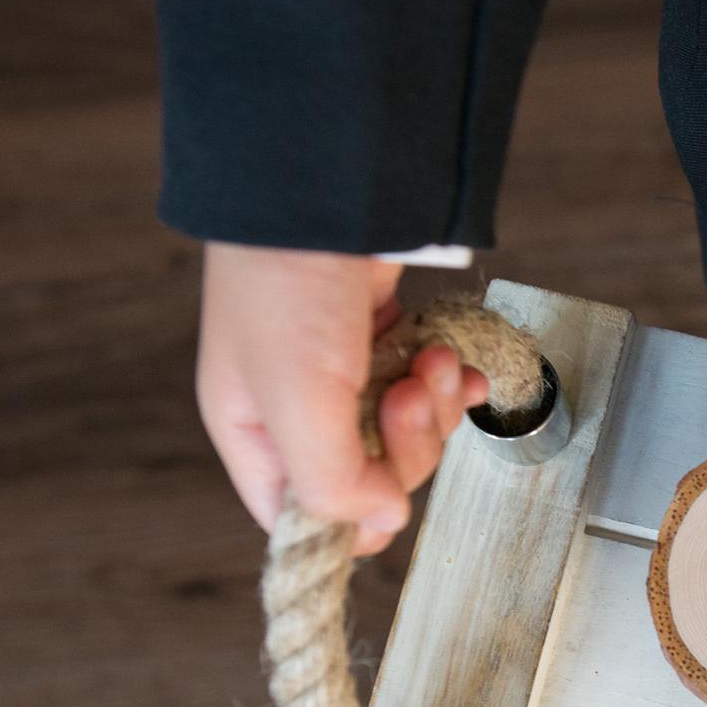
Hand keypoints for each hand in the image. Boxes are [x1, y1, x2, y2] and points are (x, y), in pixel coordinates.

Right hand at [194, 242, 489, 554]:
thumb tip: (381, 520)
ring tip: (430, 360)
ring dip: (433, 405)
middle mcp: (294, 409)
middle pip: (369, 479)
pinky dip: (448, 380)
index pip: (302, 518)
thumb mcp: (298, 399)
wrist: (331, 185)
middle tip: (409, 392)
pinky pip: (427, 389)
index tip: (383, 486)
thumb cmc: (288, 281)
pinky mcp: (383, 340)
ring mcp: (342, 374)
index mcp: (254, 433)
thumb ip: (331, 480)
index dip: (351, 516)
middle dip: (406, 443)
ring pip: (407, 435)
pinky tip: (451, 360)